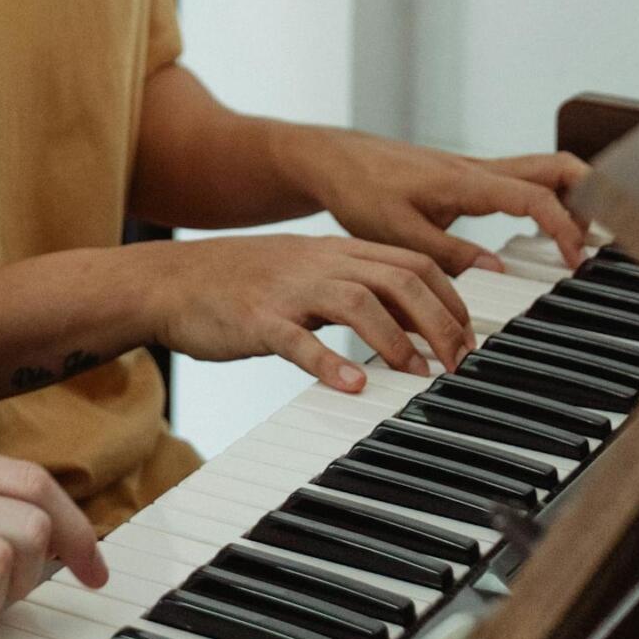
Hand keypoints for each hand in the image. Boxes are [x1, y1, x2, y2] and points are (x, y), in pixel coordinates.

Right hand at [142, 230, 474, 392]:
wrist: (167, 280)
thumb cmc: (240, 284)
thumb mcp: (304, 274)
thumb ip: (353, 288)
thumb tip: (411, 322)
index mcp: (334, 252)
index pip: (412, 261)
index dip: (452, 298)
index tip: (471, 338)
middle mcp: (317, 263)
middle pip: (397, 278)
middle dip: (439, 321)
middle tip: (459, 364)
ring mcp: (286, 288)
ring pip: (357, 301)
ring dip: (397, 340)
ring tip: (418, 375)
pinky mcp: (255, 318)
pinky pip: (297, 338)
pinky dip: (329, 362)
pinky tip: (352, 386)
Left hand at [280, 126, 589, 273]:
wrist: (331, 161)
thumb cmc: (358, 190)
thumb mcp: (398, 232)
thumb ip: (448, 254)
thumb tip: (498, 270)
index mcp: (463, 181)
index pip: (533, 196)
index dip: (562, 225)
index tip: (575, 258)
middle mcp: (476, 170)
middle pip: (553, 167)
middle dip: (587, 195)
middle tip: (593, 239)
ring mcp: (473, 171)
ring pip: (540, 171)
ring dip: (567, 199)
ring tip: (573, 242)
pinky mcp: (465, 178)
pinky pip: (519, 182)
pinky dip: (543, 201)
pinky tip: (539, 232)